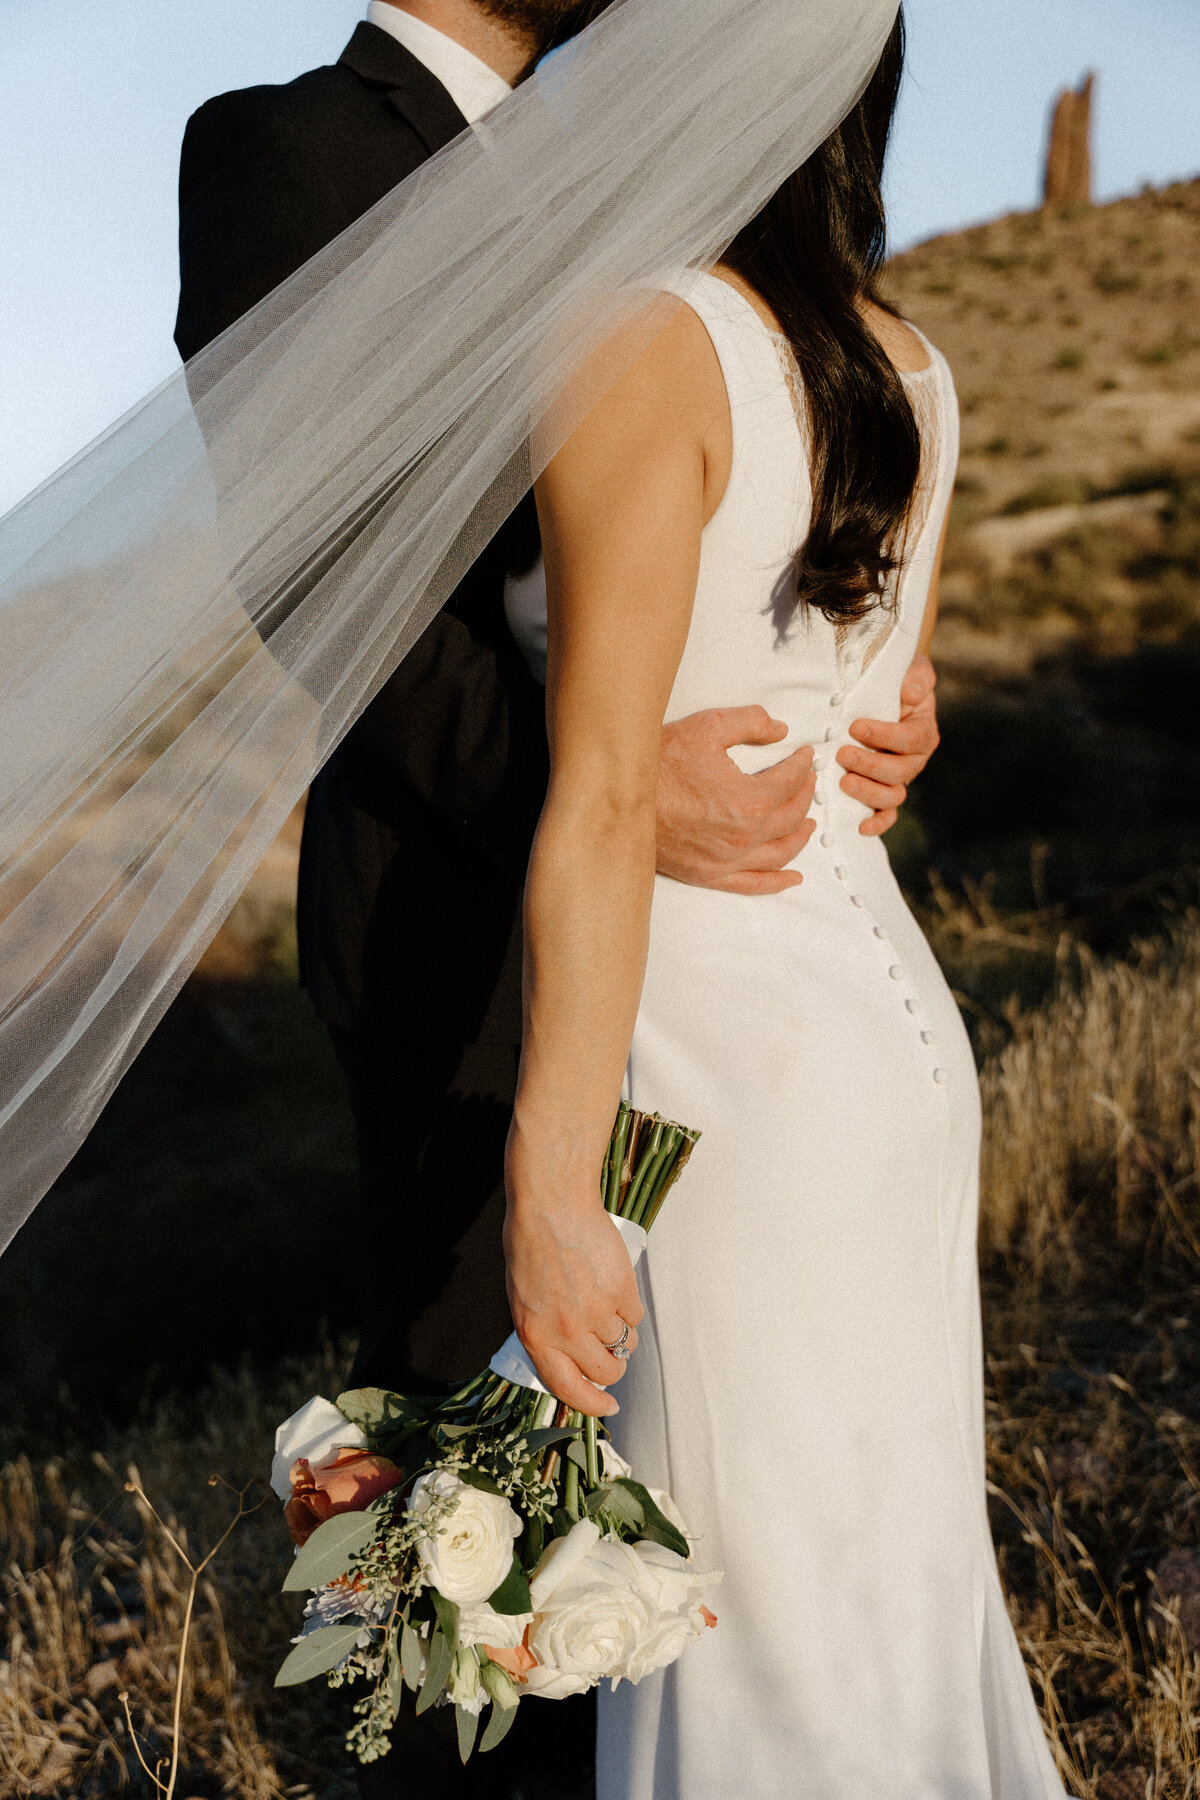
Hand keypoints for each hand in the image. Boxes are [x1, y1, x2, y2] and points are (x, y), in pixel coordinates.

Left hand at [504, 1121, 643, 1417]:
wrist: (551, 1203)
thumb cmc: (531, 1244)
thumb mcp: (523, 1299)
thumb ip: (544, 1332)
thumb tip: (569, 1358)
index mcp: (536, 1336)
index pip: (568, 1389)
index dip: (591, 1404)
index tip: (607, 1407)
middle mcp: (567, 1331)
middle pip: (606, 1372)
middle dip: (612, 1368)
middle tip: (609, 1351)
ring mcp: (596, 1311)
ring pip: (624, 1344)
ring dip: (621, 1335)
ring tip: (607, 1308)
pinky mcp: (621, 1290)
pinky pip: (636, 1316)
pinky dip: (629, 1307)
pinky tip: (614, 1287)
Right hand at [656, 706, 815, 894]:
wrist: (618, 799)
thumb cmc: (659, 763)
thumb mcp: (707, 727)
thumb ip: (751, 723)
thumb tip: (780, 730)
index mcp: (750, 801)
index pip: (790, 782)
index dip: (802, 765)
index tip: (804, 756)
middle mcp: (743, 837)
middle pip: (790, 817)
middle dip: (804, 796)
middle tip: (806, 782)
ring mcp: (727, 860)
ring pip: (779, 853)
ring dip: (799, 836)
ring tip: (808, 823)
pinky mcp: (708, 875)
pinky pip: (753, 884)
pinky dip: (778, 881)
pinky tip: (793, 876)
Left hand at [837, 654, 939, 837]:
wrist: (881, 694)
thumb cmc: (894, 682)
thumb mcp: (910, 670)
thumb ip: (917, 678)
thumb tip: (912, 693)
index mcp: (922, 732)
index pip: (910, 739)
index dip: (884, 736)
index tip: (855, 727)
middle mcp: (914, 760)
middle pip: (900, 772)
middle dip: (870, 765)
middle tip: (841, 754)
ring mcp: (898, 779)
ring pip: (892, 796)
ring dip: (867, 792)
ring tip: (843, 782)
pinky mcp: (882, 792)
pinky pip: (886, 815)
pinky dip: (876, 824)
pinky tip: (860, 826)